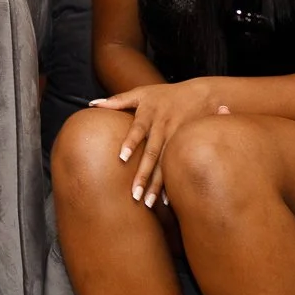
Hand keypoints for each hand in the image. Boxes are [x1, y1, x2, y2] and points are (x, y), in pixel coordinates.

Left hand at [87, 79, 230, 208]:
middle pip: (153, 152)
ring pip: (166, 164)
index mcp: (149, 114)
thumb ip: (118, 100)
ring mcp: (177, 137)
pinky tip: (166, 201)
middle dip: (143, 174)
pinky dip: (172, 184)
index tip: (122, 157)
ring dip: (157, 184)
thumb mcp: (142, 92)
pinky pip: (177, 167)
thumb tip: (92, 104)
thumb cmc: (165, 94)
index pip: (138, 129)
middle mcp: (163, 127)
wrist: (202, 95)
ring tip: (147, 202)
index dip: (131, 142)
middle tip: (134, 195)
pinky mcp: (187, 146)